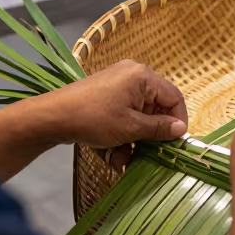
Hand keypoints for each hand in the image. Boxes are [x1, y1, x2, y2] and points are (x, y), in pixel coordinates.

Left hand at [46, 60, 187, 167]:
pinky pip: (123, 113)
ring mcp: (117, 83)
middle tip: (146, 155)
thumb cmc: (95, 119)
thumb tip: (181, 129)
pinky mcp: (105, 93)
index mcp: (143, 76)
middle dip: (149, 136)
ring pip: (137, 115)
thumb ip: (159, 128)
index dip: (178, 121)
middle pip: (155, 108)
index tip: (174, 143)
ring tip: (121, 160)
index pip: (174, 98)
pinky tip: (111, 153)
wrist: (53, 116)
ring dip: (133, 140)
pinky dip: (121, 133)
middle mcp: (133, 74)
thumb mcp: (131, 127)